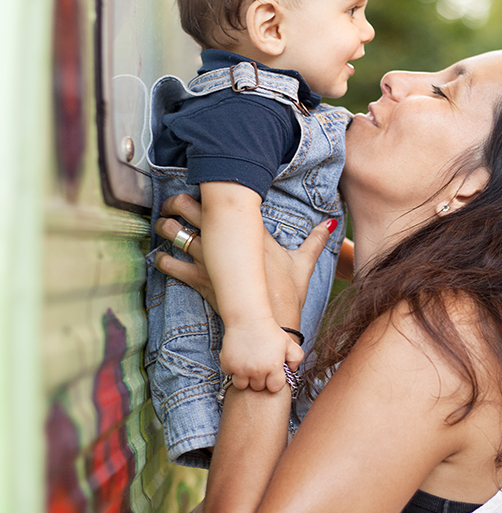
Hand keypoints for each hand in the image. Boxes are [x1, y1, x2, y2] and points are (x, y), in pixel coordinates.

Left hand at [154, 194, 337, 329]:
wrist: (270, 323)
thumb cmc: (287, 294)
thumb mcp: (303, 263)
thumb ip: (315, 240)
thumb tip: (330, 223)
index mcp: (251, 233)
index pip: (226, 203)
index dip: (210, 192)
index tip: (205, 188)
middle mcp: (227, 242)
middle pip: (192, 209)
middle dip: (178, 202)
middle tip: (173, 203)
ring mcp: (209, 260)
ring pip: (175, 232)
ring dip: (165, 226)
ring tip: (162, 224)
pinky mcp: (199, 279)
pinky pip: (169, 264)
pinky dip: (161, 259)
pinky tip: (160, 257)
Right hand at [218, 320, 301, 392]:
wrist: (248, 319)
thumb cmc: (269, 330)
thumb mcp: (288, 342)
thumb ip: (296, 358)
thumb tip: (292, 370)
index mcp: (273, 367)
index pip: (275, 387)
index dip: (274, 382)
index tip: (272, 375)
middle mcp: (257, 370)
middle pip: (258, 387)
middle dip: (260, 380)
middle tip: (260, 367)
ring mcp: (240, 369)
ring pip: (242, 385)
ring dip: (245, 378)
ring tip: (248, 367)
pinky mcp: (227, 364)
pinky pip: (229, 374)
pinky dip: (233, 369)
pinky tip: (238, 359)